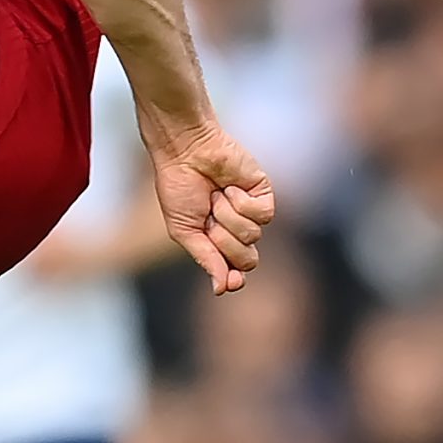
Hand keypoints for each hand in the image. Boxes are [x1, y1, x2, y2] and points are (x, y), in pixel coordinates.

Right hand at [142, 119, 274, 294]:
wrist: (185, 152)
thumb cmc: (179, 188)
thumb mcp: (185, 230)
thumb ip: (205, 259)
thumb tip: (221, 290)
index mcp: (218, 241)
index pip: (235, 271)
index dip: (234, 278)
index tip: (231, 282)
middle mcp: (237, 229)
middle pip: (247, 259)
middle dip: (225, 241)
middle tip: (209, 217)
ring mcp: (252, 211)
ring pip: (253, 235)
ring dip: (228, 215)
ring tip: (216, 196)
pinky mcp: (262, 193)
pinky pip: (263, 214)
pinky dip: (242, 202)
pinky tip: (231, 188)